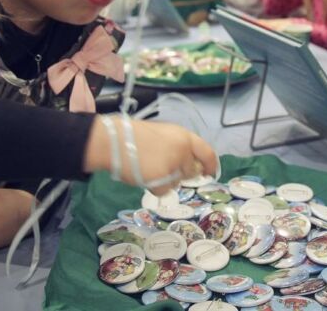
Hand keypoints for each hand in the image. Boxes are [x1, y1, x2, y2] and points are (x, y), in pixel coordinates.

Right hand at [85, 118, 218, 194]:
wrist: (116, 140)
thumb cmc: (138, 136)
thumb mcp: (165, 134)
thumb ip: (180, 147)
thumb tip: (192, 165)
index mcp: (184, 137)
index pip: (207, 153)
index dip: (211, 165)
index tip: (210, 173)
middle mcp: (183, 150)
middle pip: (191, 172)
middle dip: (181, 173)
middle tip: (164, 168)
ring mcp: (173, 165)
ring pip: (177, 182)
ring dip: (167, 180)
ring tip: (150, 168)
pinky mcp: (161, 179)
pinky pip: (164, 191)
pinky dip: (155, 188)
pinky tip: (145, 175)